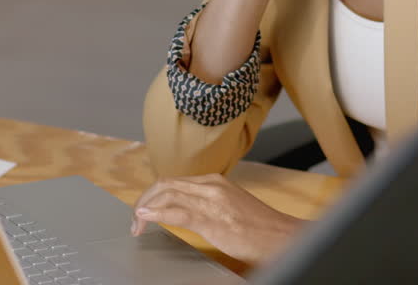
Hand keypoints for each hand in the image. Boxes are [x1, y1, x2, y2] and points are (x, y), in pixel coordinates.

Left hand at [131, 173, 303, 263]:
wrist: (282, 237)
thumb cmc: (260, 227)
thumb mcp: (230, 207)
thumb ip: (208, 204)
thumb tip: (185, 210)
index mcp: (216, 181)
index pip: (174, 181)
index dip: (153, 194)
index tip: (144, 209)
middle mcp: (212, 186)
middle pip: (166, 184)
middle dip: (144, 199)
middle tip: (135, 218)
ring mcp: (212, 201)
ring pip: (167, 194)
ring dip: (145, 208)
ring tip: (136, 224)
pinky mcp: (212, 219)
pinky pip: (177, 212)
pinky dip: (156, 214)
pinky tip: (145, 219)